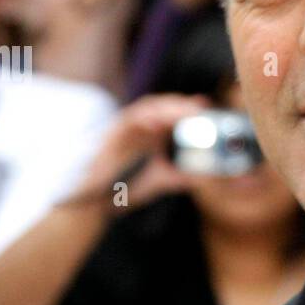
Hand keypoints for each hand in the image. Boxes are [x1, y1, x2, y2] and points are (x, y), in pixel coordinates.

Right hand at [74, 94, 209, 210]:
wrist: (98, 200)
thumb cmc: (126, 186)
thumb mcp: (160, 180)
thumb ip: (180, 176)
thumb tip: (205, 176)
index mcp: (150, 134)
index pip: (170, 114)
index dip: (187, 107)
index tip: (206, 106)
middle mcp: (139, 128)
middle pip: (161, 106)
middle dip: (180, 104)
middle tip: (199, 106)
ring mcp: (125, 129)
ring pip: (146, 109)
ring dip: (165, 108)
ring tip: (183, 111)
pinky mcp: (112, 136)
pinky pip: (127, 122)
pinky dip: (142, 120)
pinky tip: (157, 123)